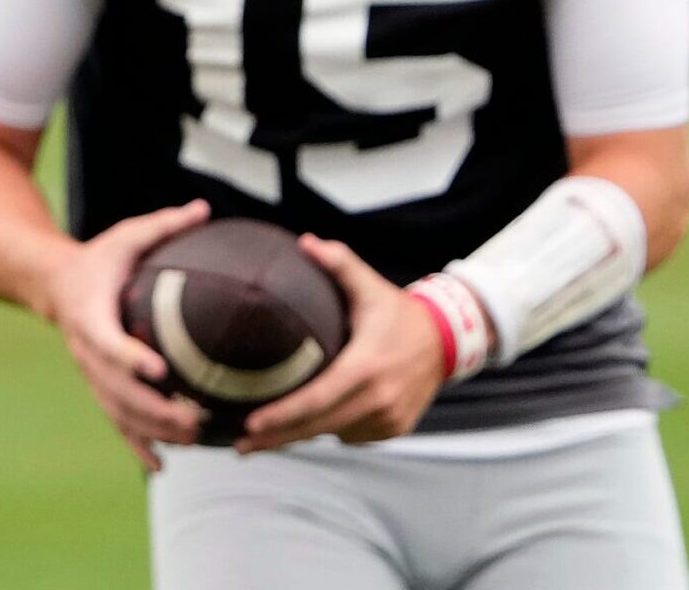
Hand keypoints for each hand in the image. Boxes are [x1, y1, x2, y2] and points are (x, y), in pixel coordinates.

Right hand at [39, 200, 210, 471]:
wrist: (55, 284)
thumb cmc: (102, 258)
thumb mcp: (127, 235)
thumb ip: (164, 224)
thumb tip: (204, 209)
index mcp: (90, 312)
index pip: (106, 340)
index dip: (129, 357)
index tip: (160, 370)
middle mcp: (85, 349)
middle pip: (115, 388)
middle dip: (153, 409)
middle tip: (194, 419)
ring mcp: (90, 372)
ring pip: (117, 411)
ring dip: (152, 431)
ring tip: (194, 440)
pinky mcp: (97, 386)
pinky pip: (116, 421)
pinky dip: (137, 445)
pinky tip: (162, 467)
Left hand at [235, 235, 445, 452]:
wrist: (447, 340)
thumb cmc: (398, 312)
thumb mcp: (369, 285)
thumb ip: (339, 262)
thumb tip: (305, 242)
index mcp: (366, 368)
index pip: (317, 400)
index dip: (283, 415)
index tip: (250, 424)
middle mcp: (379, 399)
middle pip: (318, 427)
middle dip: (276, 439)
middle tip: (240, 446)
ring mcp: (389, 419)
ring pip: (333, 434)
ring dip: (300, 437)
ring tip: (263, 439)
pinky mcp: (394, 429)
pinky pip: (351, 436)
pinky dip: (330, 430)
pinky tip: (306, 426)